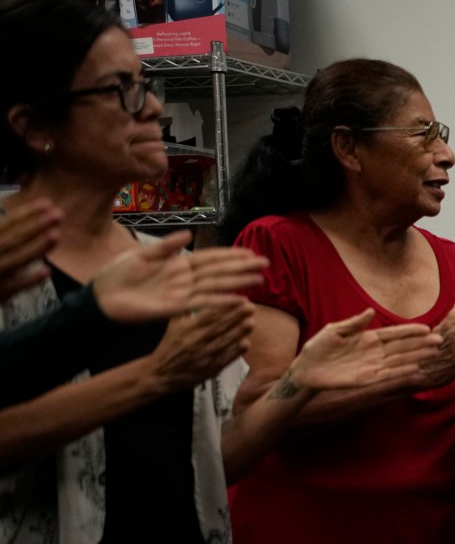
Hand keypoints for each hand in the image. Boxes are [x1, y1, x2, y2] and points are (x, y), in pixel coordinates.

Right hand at [1, 199, 61, 291]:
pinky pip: (14, 287)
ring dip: (35, 248)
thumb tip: (20, 215)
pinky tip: (47, 271)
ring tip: (56, 236)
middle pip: (13, 239)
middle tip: (59, 214)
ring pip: (15, 261)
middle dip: (36, 226)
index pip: (5, 224)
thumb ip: (3, 231)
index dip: (25, 213)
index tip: (47, 203)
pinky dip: (29, 280)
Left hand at [91, 232, 268, 324]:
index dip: (230, 255)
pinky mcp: (175, 308)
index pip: (209, 257)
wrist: (101, 297)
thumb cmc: (117, 274)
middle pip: (218, 271)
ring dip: (238, 284)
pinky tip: (237, 300)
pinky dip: (220, 301)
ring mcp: (181, 293)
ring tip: (259, 281)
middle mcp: (184, 278)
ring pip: (215, 286)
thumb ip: (166, 247)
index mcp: (177, 263)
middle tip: (265, 265)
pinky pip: (202, 303)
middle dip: (241, 268)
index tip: (250, 253)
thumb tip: (189, 236)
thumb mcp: (141, 254)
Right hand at [147, 295, 253, 393]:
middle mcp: (196, 341)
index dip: (225, 307)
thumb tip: (202, 296)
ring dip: (239, 332)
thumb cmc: (169, 346)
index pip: (208, 315)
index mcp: (186, 328)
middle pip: (219, 327)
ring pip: (224, 342)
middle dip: (236, 317)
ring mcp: (204, 356)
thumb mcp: (173, 325)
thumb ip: (187, 311)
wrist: (161, 374)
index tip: (239, 300)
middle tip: (251, 307)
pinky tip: (246, 343)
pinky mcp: (211, 368)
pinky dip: (236, 352)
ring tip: (251, 322)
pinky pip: (225, 359)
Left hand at [281, 311, 437, 393]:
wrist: (306, 369)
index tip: (427, 328)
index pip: (394, 333)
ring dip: (417, 357)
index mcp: (368, 337)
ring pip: (400, 360)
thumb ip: (354, 323)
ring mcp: (372, 366)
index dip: (410, 331)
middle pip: (402, 347)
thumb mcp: (334, 330)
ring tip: (434, 353)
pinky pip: (388, 375)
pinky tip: (415, 368)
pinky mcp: (367, 379)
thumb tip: (371, 311)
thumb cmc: (318, 348)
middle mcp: (374, 352)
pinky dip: (402, 372)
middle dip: (421, 344)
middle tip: (440, 341)